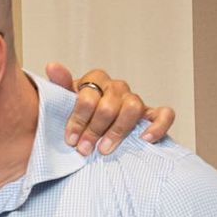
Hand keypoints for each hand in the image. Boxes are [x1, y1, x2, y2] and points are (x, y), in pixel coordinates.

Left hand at [45, 62, 175, 154]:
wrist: (92, 126)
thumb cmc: (77, 114)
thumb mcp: (63, 101)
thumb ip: (59, 86)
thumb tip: (52, 67)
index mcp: (95, 80)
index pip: (88, 96)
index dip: (78, 120)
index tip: (71, 139)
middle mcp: (116, 88)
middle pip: (109, 106)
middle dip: (94, 130)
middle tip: (84, 149)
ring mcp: (134, 100)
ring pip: (133, 108)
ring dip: (117, 131)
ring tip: (104, 149)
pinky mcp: (150, 115)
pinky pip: (164, 114)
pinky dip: (157, 125)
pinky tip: (145, 139)